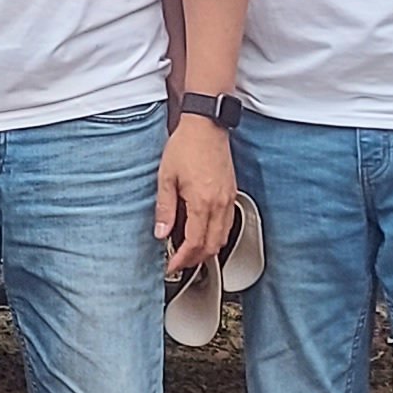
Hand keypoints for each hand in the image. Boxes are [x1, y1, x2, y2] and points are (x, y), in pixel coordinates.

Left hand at [155, 114, 235, 276]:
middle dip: (196, 259)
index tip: (172, 266)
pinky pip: (228, 223)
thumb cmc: (186, 146)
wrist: (206, 126)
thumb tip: (160, 233)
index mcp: (202, 202)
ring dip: (208, 249)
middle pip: (212, 246)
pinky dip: (216, 234)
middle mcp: (220, 204)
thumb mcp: (166, 178)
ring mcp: (228, 199)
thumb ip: (164, 208)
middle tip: (179, 262)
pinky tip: (204, 231)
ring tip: (190, 251)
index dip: (182, 259)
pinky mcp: (231, 192)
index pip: (194, 243)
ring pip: (223, 237)